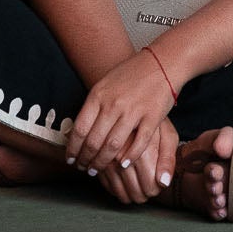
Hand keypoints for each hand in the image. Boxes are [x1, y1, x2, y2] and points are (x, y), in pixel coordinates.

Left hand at [65, 50, 176, 180]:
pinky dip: (129, 157)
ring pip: (113, 146)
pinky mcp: (152, 117)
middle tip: (85, 168)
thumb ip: (93, 106)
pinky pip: (138, 143)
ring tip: (98, 169)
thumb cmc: (131, 74)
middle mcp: (113, 104)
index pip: (80, 130)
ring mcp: (133, 111)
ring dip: (102, 162)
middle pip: (93, 141)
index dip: (73, 149)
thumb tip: (76, 132)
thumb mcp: (105, 84)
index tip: (71, 159)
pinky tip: (123, 164)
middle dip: (86, 159)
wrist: (161, 61)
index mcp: (98, 95)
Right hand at [95, 117, 178, 205]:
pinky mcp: (96, 155)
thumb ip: (168, 159)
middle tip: (142, 195)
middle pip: (134, 191)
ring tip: (131, 193)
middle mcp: (123, 153)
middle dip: (138, 197)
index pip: (150, 186)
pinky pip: (103, 180)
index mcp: (143, 149)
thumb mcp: (167, 134)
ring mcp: (106, 154)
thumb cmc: (151, 119)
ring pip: (117, 189)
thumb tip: (164, 184)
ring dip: (124, 194)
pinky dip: (110, 187)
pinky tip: (118, 184)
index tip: (153, 191)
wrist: (131, 95)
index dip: (153, 193)